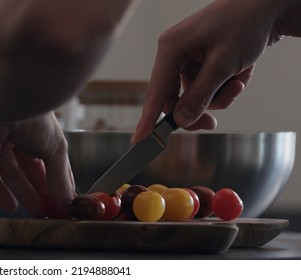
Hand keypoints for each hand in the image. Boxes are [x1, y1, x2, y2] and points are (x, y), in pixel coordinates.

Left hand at [0, 71, 75, 216]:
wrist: (3, 100)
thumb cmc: (33, 115)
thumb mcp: (56, 149)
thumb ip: (60, 178)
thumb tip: (68, 202)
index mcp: (39, 130)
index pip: (49, 160)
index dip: (56, 182)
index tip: (64, 202)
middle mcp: (18, 135)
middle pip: (28, 169)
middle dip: (39, 191)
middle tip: (49, 213)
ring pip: (10, 173)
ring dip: (22, 193)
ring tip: (35, 213)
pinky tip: (9, 206)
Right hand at [133, 0, 299, 142]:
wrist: (269, 7)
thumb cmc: (245, 24)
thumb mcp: (222, 65)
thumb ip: (200, 95)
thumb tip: (181, 120)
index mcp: (171, 48)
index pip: (155, 91)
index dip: (148, 118)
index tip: (139, 139)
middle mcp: (175, 54)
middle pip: (175, 98)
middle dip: (199, 107)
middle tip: (212, 122)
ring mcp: (189, 58)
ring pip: (195, 95)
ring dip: (219, 96)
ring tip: (238, 83)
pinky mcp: (203, 61)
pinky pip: (208, 87)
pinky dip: (225, 86)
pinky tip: (239, 75)